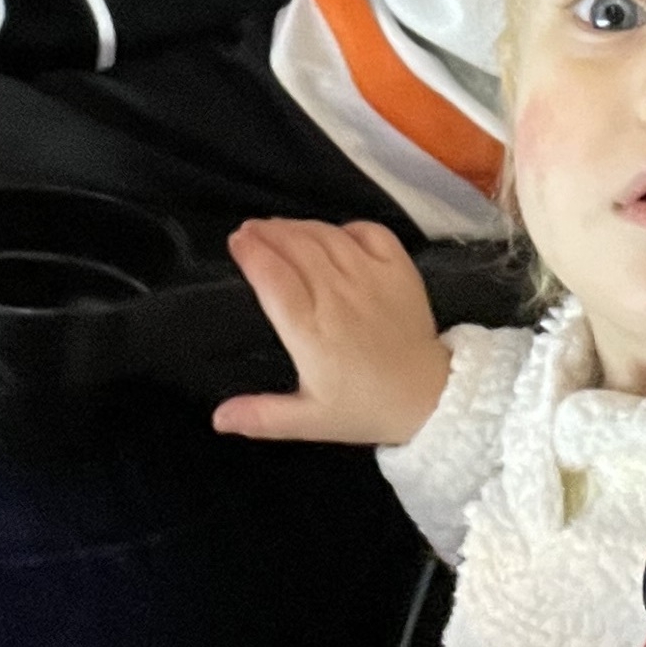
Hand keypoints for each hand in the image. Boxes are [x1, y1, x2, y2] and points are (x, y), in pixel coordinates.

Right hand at [210, 219, 452, 446]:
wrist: (428, 399)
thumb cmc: (364, 408)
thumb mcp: (309, 420)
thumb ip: (261, 416)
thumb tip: (217, 418)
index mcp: (311, 332)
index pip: (274, 279)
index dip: (252, 253)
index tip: (237, 241)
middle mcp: (338, 296)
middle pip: (295, 247)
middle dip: (267, 232)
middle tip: (250, 229)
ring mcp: (371, 277)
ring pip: (326, 235)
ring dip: (298, 226)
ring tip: (279, 227)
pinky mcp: (399, 269)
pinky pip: (368, 232)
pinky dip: (345, 227)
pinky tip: (331, 234)